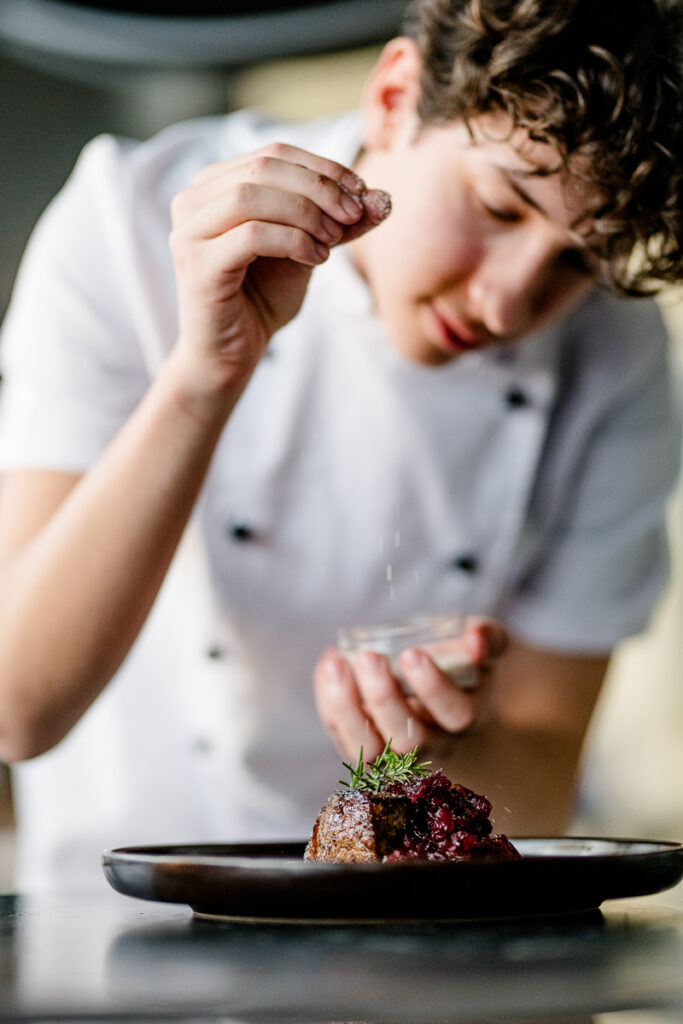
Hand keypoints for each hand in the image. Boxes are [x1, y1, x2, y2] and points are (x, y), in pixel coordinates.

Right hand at [168, 143, 390, 402]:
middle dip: (319, 188)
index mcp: (215, 186)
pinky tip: (316, 259)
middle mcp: (192, 200)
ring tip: (334, 240)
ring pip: (252, 195)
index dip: (322, 167)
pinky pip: (252, 235)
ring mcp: (188, 231)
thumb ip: (338, 223)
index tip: (362, 192)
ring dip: (306, 213)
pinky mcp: (197, 264)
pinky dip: (293, 241)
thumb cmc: (263, 299)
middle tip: (354, 214)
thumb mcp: (308, 250)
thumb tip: (383, 197)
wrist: (231, 354)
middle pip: (264, 167)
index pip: (274, 154)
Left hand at [313, 617, 507, 761]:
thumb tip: (475, 637)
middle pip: (408, 739)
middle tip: (370, 657)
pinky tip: (328, 667)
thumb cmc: (463, 670)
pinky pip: (343, 738)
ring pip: (369, 750)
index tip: (412, 654)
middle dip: (384, 697)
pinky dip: (330, 705)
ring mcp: (396, 755)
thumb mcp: (483, 649)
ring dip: (347, 708)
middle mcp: (433, 745)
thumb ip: (487, 638)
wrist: (445, 704)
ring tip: (336, 665)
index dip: (433, 687)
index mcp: (466, 717)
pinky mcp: (365, 751)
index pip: (455, 714)